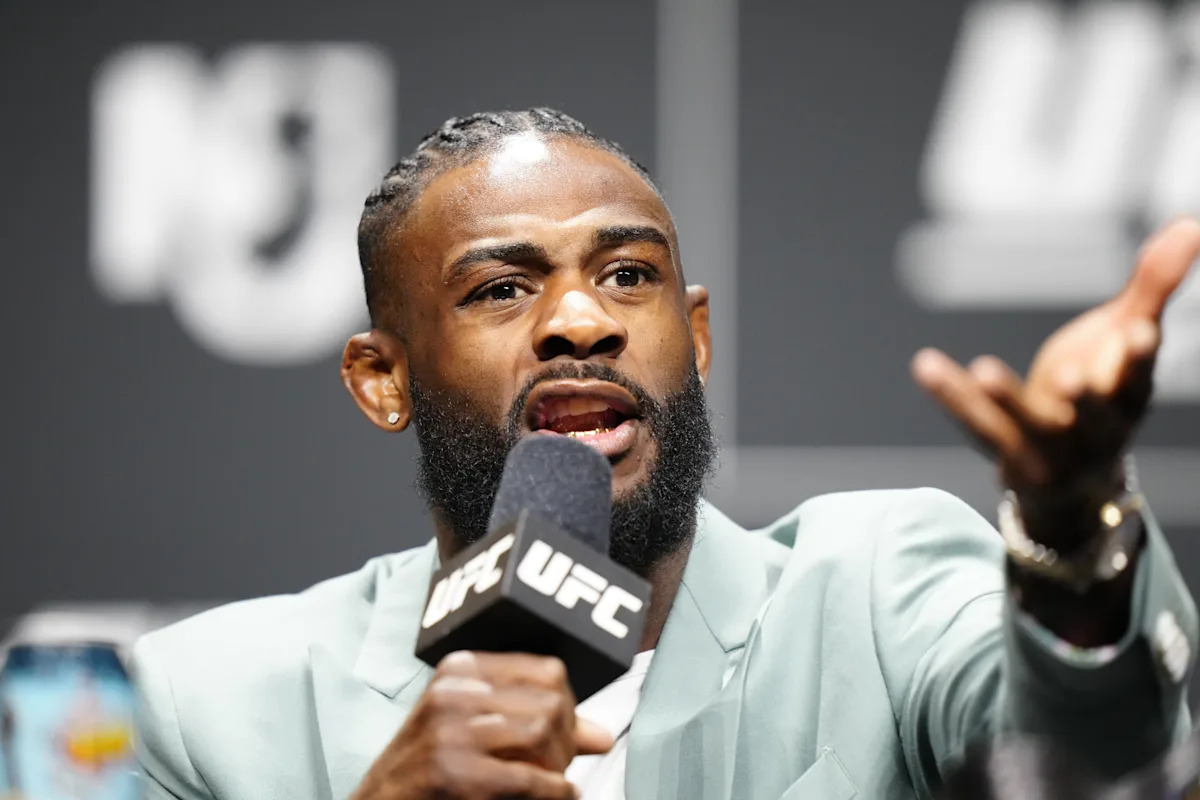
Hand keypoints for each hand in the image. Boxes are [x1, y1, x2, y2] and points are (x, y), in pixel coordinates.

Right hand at [351, 651, 612, 799]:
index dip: (569, 707)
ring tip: (553, 782)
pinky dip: (553, 792)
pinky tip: (556, 795)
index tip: (566, 733)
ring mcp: (450, 732)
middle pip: (551, 704)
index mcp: (461, 670)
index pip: (548, 671)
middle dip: (567, 741)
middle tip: (560, 766)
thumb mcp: (475, 729)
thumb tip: (603, 735)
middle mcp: (454, 692)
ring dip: (560, 767)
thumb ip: (536, 723)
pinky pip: (529, 779)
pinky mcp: (452, 773)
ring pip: (543, 735)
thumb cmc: (430, 767)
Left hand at [912, 218, 1199, 546]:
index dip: (1138, 358)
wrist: (1070, 474)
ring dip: (1008, 400)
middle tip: (1071, 378)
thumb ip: (1153, 286)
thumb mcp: (1126, 336)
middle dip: (1086, 397)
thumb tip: (1190, 223)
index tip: (1139, 331)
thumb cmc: (1102, 388)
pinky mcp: (1007, 456)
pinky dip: (952, 394)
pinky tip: (925, 364)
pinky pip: (976, 424)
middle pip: (1094, 415)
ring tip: (987, 369)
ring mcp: (1049, 448)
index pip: (1138, 379)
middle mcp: (1095, 429)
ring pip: (1028, 425)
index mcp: (1129, 396)